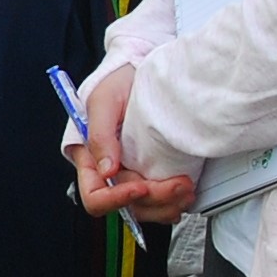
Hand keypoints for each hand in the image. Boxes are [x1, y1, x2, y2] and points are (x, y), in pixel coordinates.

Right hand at [71, 63, 193, 220]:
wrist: (141, 69)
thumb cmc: (116, 80)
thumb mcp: (102, 100)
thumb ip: (100, 135)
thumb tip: (106, 169)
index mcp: (90, 160)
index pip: (95, 195)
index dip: (117, 198)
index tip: (140, 187)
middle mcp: (110, 172)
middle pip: (126, 205)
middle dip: (153, 199)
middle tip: (178, 185)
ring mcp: (132, 174)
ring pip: (144, 207)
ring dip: (167, 205)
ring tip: (186, 190)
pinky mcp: (151, 172)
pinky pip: (158, 200)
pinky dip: (172, 202)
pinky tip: (183, 193)